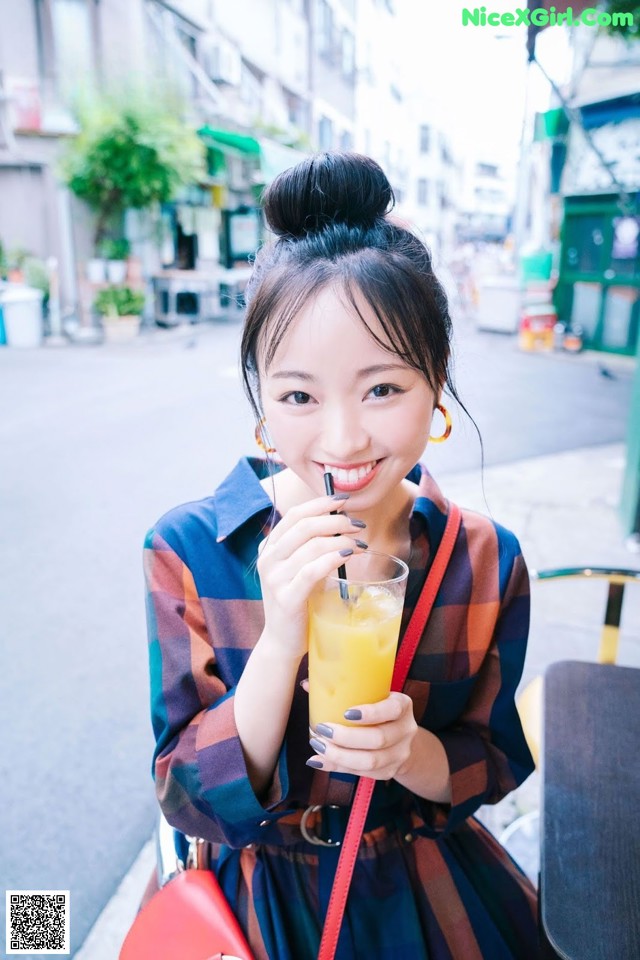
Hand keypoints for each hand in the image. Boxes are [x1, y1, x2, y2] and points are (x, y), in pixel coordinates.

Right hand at [256, 495, 367, 657]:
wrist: (283, 640)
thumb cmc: (298, 601)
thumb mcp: (298, 568)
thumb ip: (311, 546)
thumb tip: (342, 521)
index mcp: (269, 547)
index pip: (295, 514)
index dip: (321, 503)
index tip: (344, 501)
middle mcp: (267, 559)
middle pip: (305, 526)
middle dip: (336, 520)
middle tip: (358, 525)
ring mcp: (274, 578)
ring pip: (312, 546)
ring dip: (341, 540)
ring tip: (360, 544)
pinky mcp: (286, 597)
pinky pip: (312, 570)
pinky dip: (334, 558)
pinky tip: (349, 555)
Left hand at [307, 692, 418, 780]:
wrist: (401, 738)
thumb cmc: (378, 708)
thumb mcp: (373, 695)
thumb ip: (344, 689)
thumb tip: (306, 684)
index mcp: (403, 705)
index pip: (392, 709)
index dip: (371, 713)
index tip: (346, 713)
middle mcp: (405, 731)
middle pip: (378, 739)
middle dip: (346, 737)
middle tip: (321, 729)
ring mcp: (399, 754)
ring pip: (369, 761)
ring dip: (339, 755)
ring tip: (317, 745)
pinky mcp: (387, 772)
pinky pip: (360, 773)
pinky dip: (336, 767)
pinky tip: (317, 760)